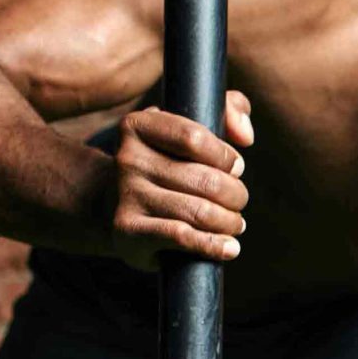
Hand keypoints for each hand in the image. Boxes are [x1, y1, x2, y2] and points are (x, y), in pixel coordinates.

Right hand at [100, 90, 254, 268]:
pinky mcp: (128, 230)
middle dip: (236, 195)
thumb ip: (227, 111)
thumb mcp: (188, 128)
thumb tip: (246, 136)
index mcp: (138, 126)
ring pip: (201, 212)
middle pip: (206, 180)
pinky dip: (215, 245)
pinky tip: (230, 247)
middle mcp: (127, 159)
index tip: (234, 168)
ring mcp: (126, 195)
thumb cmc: (164, 163)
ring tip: (234, 223)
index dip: (226, 157)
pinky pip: (183, 237)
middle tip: (238, 201)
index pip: (196, 138)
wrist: (111, 204)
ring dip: (230, 221)